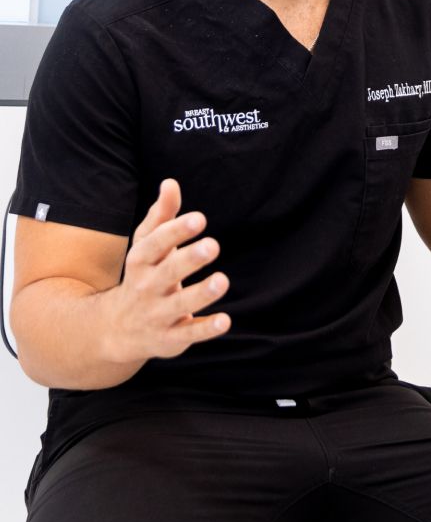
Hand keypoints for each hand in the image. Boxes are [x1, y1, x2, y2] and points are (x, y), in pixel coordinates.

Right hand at [102, 179, 229, 363]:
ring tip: (222, 281)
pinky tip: (225, 320)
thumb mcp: (146, 247)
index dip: (175, 231)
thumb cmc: (142, 276)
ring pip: (178, 304)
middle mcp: (146, 287)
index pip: (154, 244)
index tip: (200, 219)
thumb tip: (171, 183)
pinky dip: (205, 329)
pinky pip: (187, 334)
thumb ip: (161, 216)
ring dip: (200, 293)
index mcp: (140, 262)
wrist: (114, 329)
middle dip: (188, 259)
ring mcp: (157, 314)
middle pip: (167, 272)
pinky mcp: (169, 339)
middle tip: (212, 245)